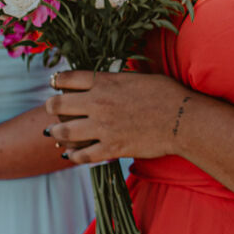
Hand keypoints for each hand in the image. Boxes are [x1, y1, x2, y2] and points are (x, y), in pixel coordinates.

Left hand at [43, 69, 193, 163]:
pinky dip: (73, 156)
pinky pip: (82, 155)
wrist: (182, 120)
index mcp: (105, 82)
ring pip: (64, 132)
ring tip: (54, 134)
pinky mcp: (111, 148)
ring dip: (56, 133)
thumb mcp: (137, 77)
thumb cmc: (167, 94)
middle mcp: (98, 103)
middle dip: (51, 107)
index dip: (56, 81)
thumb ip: (116, 79)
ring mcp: (103, 127)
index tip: (55, 85)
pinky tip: (70, 155)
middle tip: (51, 110)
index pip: (67, 78)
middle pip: (57, 105)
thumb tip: (107, 80)